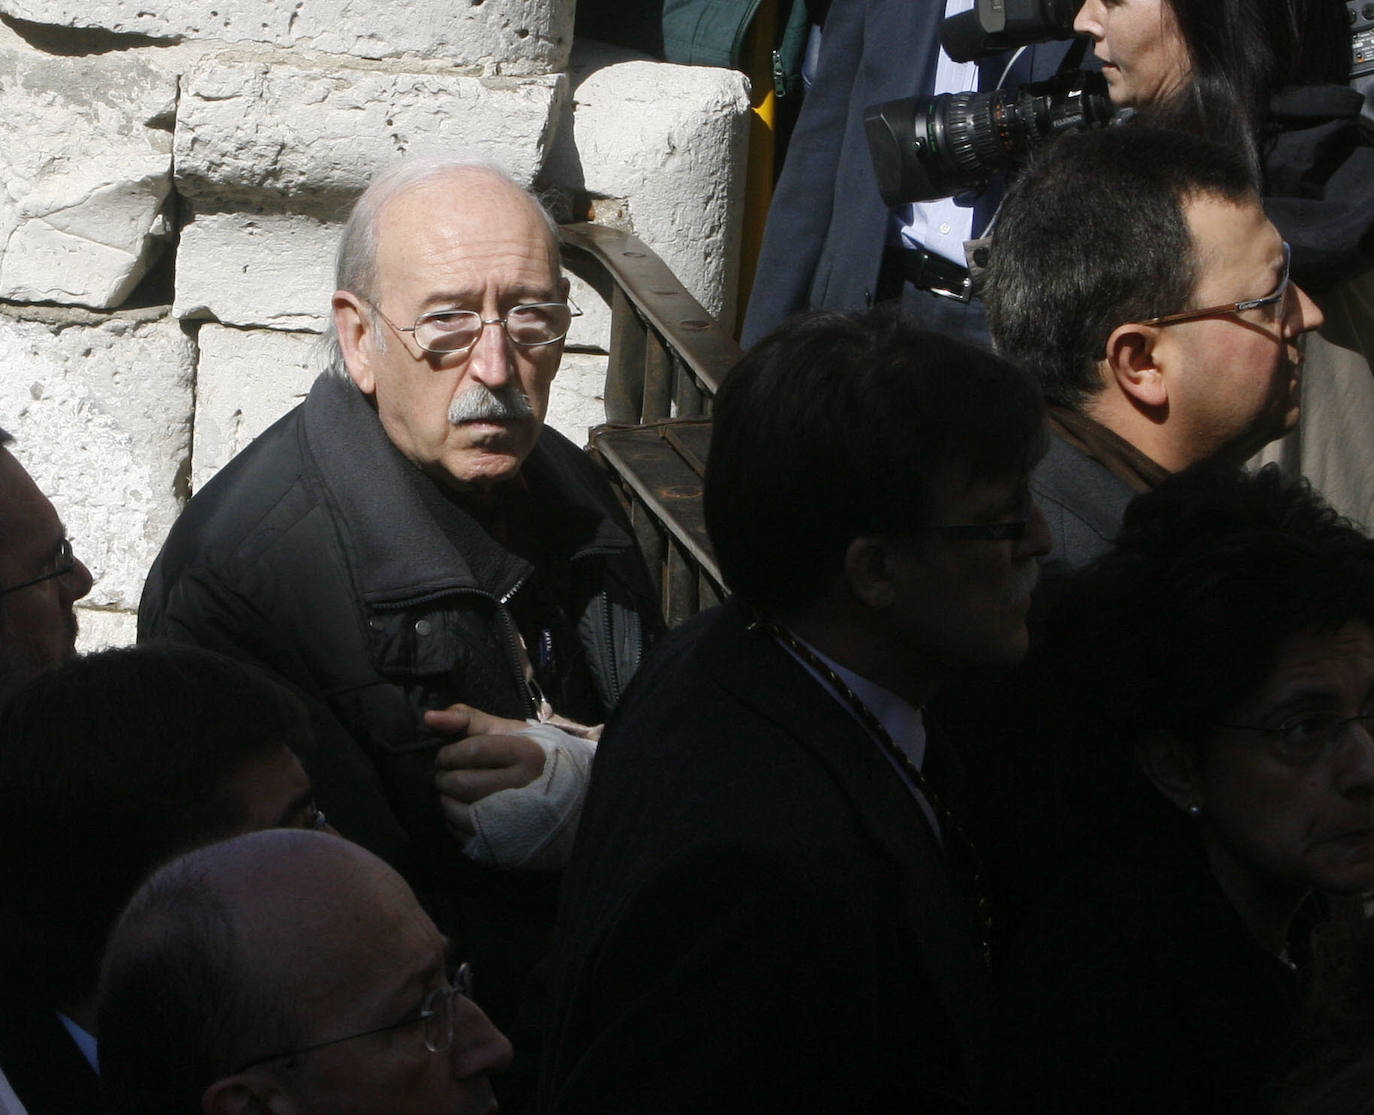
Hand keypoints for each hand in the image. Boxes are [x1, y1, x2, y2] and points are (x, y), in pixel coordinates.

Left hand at [429, 704, 547, 838]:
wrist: (567, 795)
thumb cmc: (530, 756)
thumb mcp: (506, 730)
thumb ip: (467, 719)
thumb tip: (429, 718)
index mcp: (526, 755)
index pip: (472, 751)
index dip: (449, 753)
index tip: (445, 755)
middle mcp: (522, 788)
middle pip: (463, 783)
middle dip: (443, 777)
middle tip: (445, 774)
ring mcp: (516, 819)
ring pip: (459, 812)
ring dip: (446, 800)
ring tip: (453, 792)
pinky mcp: (506, 842)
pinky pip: (463, 835)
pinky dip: (454, 822)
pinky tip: (463, 811)